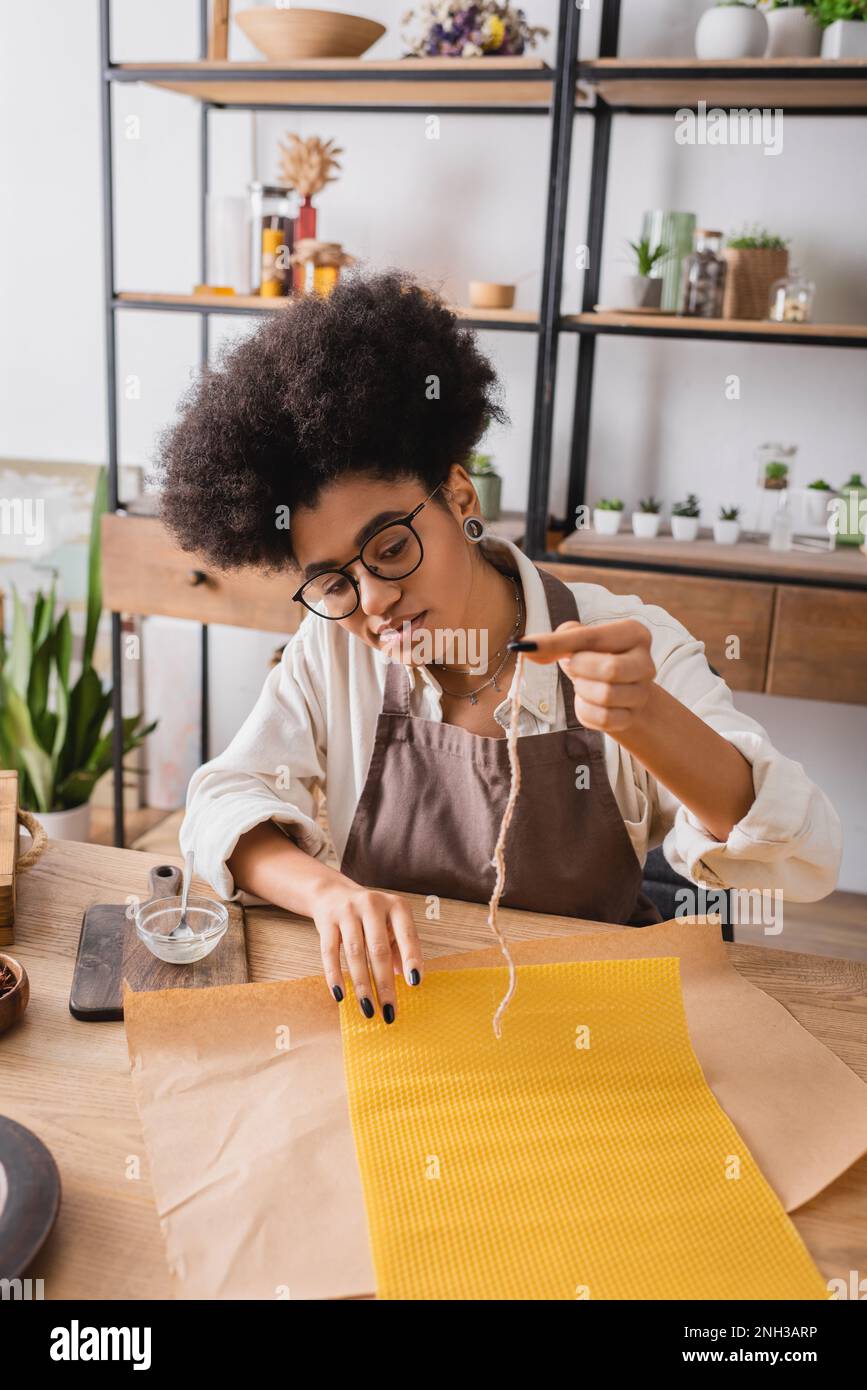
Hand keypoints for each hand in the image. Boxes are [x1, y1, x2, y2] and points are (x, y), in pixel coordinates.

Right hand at [313, 880, 423, 1022]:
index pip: (407, 935)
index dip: (411, 959)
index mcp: (396, 906)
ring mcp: (348, 912)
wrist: (333, 893)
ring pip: (355, 953)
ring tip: (368, 1009)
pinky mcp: (327, 921)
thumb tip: (408, 979)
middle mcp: (372, 905)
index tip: (415, 984)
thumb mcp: (390, 925)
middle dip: (384, 983)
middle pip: (379, 949)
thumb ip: (400, 948)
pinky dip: (335, 976)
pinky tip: (340, 996)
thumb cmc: (370, 916)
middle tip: (389, 1011)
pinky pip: (330, 952)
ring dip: (362, 985)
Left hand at [520, 618, 655, 735]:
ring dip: (582, 691)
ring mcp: (642, 693)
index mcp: (634, 633)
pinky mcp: (632, 717)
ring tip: (583, 683)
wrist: (617, 689)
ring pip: (607, 696)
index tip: (525, 646)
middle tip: (573, 667)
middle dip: (581, 670)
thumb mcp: (578, 641)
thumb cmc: (595, 658)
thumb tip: (525, 647)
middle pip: (611, 669)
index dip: (556, 643)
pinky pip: (602, 719)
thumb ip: (555, 641)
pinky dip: (584, 711)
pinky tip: (586, 701)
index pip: (592, 637)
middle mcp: (646, 662)